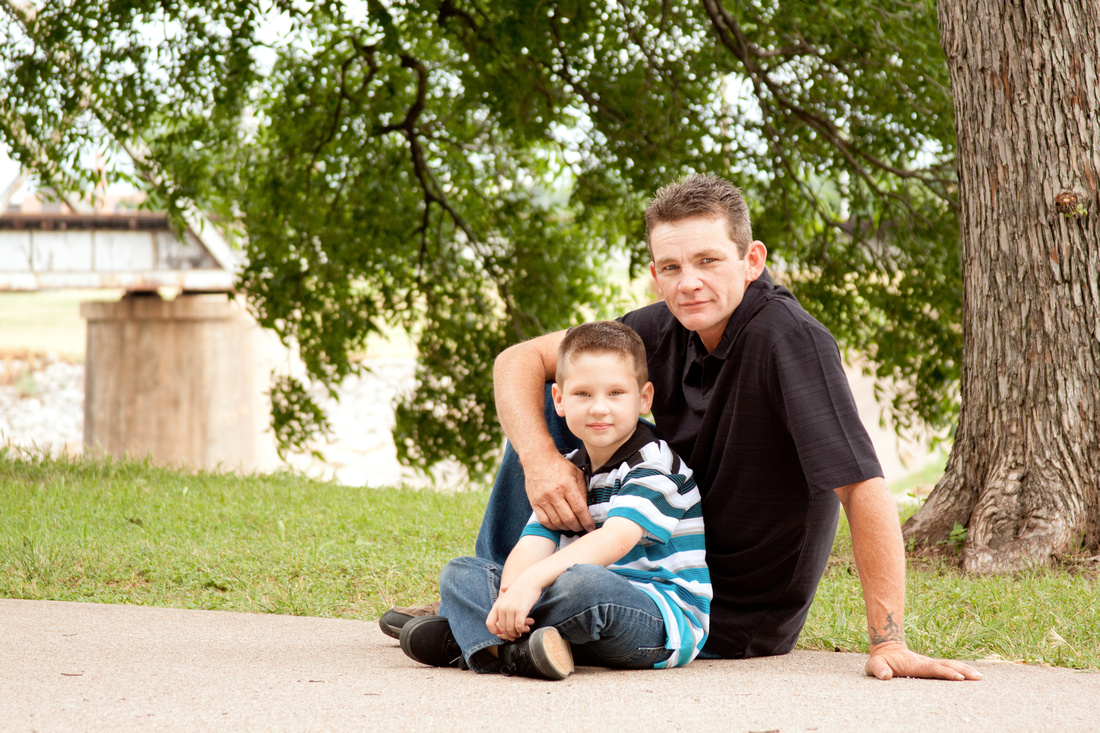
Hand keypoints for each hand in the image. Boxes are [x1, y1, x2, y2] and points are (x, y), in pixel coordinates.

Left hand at [486, 579, 542, 640]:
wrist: (532, 579)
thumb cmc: (522, 585)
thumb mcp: (510, 589)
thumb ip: (505, 591)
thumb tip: (503, 588)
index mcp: (497, 605)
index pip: (489, 623)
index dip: (495, 631)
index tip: (502, 633)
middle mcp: (502, 607)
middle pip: (502, 629)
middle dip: (509, 635)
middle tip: (515, 635)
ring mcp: (511, 609)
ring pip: (510, 629)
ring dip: (517, 633)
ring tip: (522, 631)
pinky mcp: (521, 610)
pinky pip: (519, 626)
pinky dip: (522, 630)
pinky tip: (525, 628)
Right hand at [523, 452, 592, 532]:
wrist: (538, 458)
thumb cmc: (559, 465)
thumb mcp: (576, 473)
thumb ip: (582, 491)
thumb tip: (586, 509)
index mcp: (567, 485)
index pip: (579, 509)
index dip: (587, 521)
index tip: (591, 527)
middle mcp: (554, 494)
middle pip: (568, 519)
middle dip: (578, 527)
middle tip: (582, 527)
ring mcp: (543, 499)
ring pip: (557, 522)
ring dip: (566, 528)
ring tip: (571, 526)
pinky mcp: (534, 502)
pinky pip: (544, 521)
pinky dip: (553, 527)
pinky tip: (559, 525)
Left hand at [866, 641, 982, 680]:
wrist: (886, 649)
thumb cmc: (880, 661)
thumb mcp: (874, 665)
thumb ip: (878, 669)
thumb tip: (885, 676)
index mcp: (914, 665)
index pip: (932, 669)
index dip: (945, 673)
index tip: (959, 677)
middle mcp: (925, 663)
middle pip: (946, 665)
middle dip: (962, 670)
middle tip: (978, 677)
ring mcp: (929, 664)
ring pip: (949, 665)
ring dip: (964, 669)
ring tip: (979, 677)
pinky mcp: (931, 666)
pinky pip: (947, 667)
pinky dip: (960, 670)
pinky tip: (971, 675)